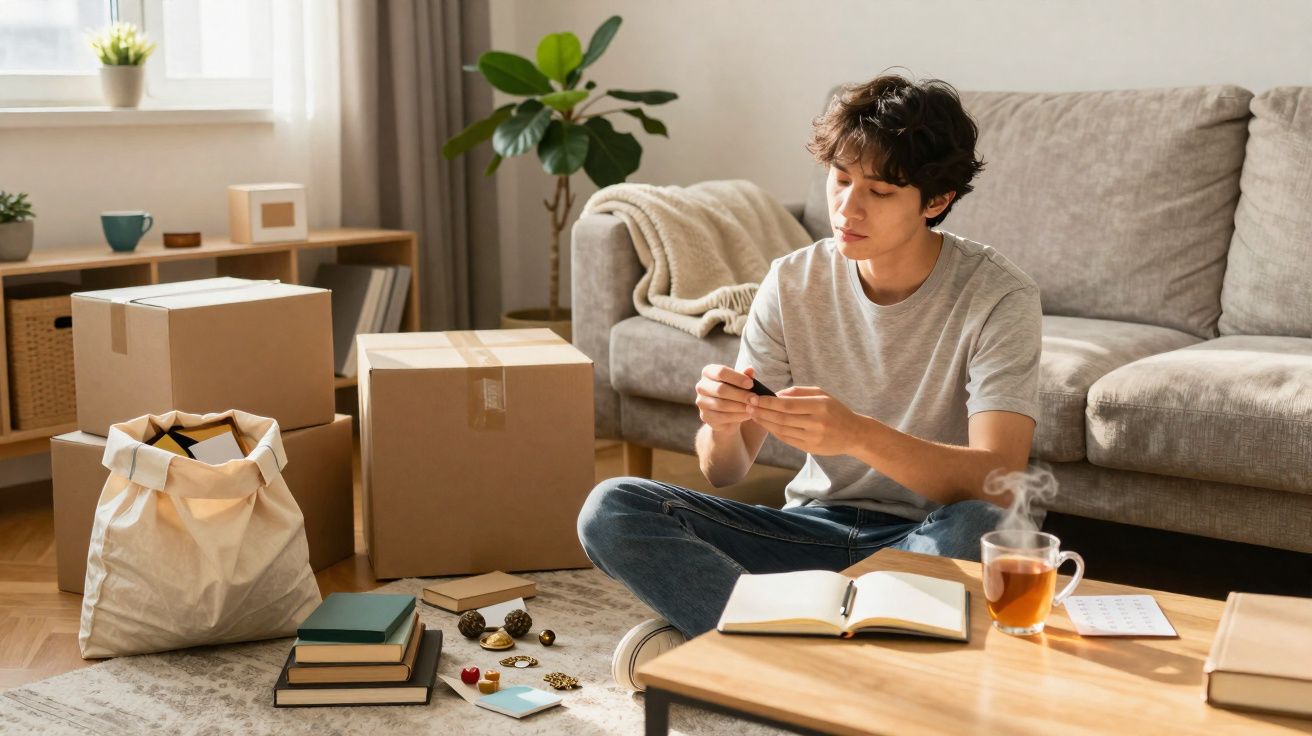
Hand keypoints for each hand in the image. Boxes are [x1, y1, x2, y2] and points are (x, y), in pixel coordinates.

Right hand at [695, 364, 757, 430]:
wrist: (727, 413)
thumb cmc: (735, 391)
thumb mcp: (740, 382)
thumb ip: (745, 376)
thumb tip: (750, 369)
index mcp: (708, 372)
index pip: (721, 372)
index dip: (737, 378)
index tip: (751, 384)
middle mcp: (701, 386)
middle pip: (720, 389)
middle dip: (740, 394)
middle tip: (755, 399)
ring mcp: (701, 402)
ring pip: (721, 404)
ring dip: (740, 406)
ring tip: (753, 407)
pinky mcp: (705, 416)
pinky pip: (721, 417)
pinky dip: (737, 416)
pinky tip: (748, 415)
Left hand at [745, 386, 866, 455]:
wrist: (854, 434)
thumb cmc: (835, 410)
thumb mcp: (821, 394)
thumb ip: (798, 392)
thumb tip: (775, 394)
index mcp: (820, 406)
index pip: (787, 405)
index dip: (768, 402)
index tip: (754, 398)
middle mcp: (817, 423)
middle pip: (782, 418)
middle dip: (762, 412)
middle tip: (747, 406)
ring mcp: (813, 437)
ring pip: (782, 430)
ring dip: (765, 423)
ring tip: (752, 415)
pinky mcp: (811, 448)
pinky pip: (787, 439)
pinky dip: (774, 432)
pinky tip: (766, 425)